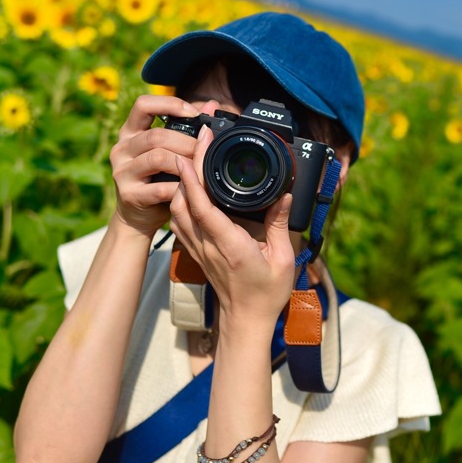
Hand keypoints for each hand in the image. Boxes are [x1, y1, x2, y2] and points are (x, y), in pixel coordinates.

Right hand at [109, 95, 200, 236]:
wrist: (139, 216)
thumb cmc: (158, 178)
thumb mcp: (170, 150)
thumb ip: (188, 128)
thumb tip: (212, 105)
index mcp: (130, 132)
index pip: (143, 105)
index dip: (169, 104)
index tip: (193, 113)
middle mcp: (121, 148)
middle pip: (156, 136)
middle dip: (186, 142)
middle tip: (206, 149)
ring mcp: (122, 172)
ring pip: (158, 158)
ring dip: (185, 163)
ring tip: (200, 168)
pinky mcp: (129, 194)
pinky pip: (160, 188)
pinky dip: (181, 187)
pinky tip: (192, 188)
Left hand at [168, 126, 295, 326]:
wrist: (245, 322)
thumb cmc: (266, 294)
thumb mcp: (284, 259)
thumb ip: (280, 224)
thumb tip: (285, 194)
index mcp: (229, 244)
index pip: (203, 204)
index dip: (196, 175)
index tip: (198, 147)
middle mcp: (208, 244)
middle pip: (183, 200)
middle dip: (185, 167)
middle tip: (197, 140)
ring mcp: (198, 248)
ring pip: (176, 209)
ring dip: (181, 182)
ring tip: (193, 157)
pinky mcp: (195, 250)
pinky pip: (179, 220)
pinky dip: (181, 198)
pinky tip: (190, 186)